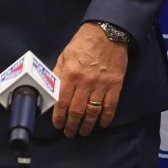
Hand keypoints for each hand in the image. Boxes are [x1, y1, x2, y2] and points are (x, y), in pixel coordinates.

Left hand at [51, 22, 128, 136]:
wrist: (106, 34)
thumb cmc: (82, 43)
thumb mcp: (64, 56)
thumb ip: (58, 72)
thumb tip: (52, 88)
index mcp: (69, 74)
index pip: (62, 101)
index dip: (59, 116)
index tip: (57, 124)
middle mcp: (84, 82)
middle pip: (77, 109)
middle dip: (72, 124)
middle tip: (69, 133)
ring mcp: (101, 85)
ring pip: (93, 111)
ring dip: (87, 124)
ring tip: (83, 132)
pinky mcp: (115, 85)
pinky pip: (110, 106)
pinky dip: (106, 118)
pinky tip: (102, 125)